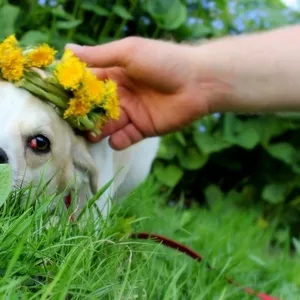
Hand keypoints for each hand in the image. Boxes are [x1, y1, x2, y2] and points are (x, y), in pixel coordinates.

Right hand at [66, 37, 225, 149]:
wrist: (198, 82)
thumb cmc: (163, 61)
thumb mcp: (128, 53)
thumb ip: (99, 56)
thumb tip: (68, 49)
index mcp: (115, 75)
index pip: (88, 84)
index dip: (74, 91)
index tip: (59, 99)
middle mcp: (121, 95)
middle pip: (96, 108)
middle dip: (84, 115)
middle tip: (72, 123)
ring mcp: (132, 113)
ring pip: (108, 125)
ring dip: (98, 130)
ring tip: (90, 134)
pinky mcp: (143, 129)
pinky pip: (125, 137)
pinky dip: (119, 140)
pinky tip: (116, 139)